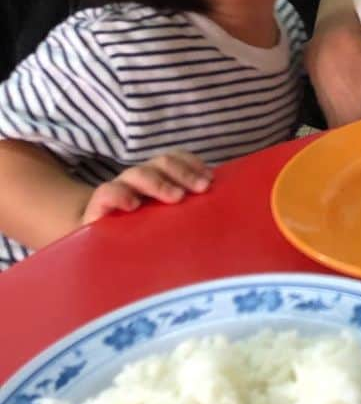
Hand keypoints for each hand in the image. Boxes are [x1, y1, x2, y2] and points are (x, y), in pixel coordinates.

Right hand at [80, 151, 211, 224]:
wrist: (98, 244)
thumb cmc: (141, 231)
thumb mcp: (166, 220)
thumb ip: (187, 212)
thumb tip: (219, 215)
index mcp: (157, 177)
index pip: (176, 159)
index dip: (193, 164)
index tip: (210, 180)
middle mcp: (140, 178)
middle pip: (162, 163)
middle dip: (184, 172)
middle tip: (201, 188)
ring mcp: (119, 189)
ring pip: (137, 174)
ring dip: (158, 182)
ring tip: (176, 197)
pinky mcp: (98, 206)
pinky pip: (107, 193)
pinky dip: (120, 195)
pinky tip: (133, 205)